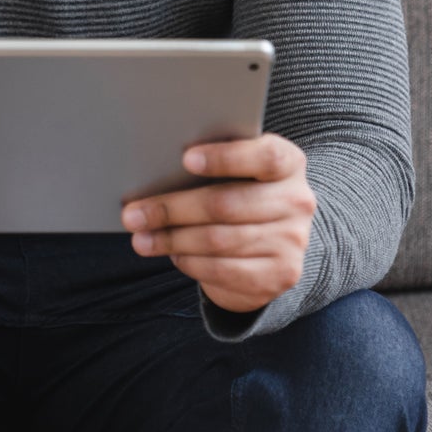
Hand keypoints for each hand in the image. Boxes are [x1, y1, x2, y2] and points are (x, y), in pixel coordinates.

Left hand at [121, 134, 315, 313]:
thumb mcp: (241, 171)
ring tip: (140, 237)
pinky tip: (170, 254)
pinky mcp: (280, 275)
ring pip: (218, 240)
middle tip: (133, 212)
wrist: (278, 241)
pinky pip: (224, 270)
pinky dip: (190, 262)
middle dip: (172, 209)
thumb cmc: (243, 192)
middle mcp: (297, 201)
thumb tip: (156, 171)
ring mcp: (292, 241)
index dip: (225, 157)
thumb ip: (215, 164)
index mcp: (289, 163)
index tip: (185, 158)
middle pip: (226, 204)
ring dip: (172, 240)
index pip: (264, 156)